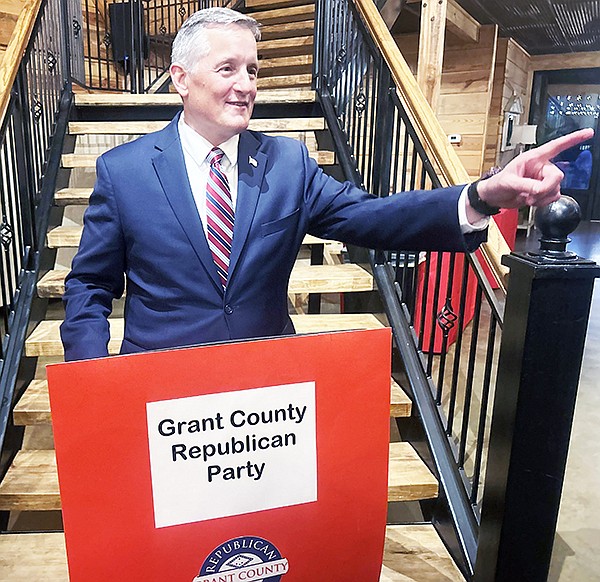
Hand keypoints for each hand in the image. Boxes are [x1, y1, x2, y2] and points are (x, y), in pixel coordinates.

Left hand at [475, 128, 593, 210]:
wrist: (494, 198)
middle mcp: (541, 167)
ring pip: (556, 189)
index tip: (588, 133)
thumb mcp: (508, 182)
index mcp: (533, 158)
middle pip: (557, 176)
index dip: (573, 139)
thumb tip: (539, 190)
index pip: (556, 146)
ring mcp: (543, 180)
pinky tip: (532, 200)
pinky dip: (543, 202)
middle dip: (545, 188)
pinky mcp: (543, 191)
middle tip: (531, 195)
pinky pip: (552, 197)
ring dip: (542, 197)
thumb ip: (525, 185)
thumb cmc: (497, 184)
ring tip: (527, 197)